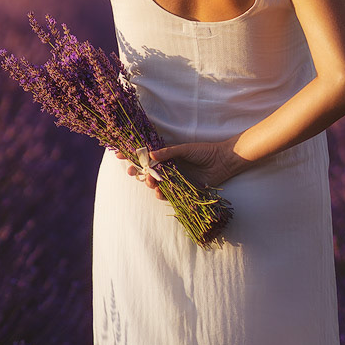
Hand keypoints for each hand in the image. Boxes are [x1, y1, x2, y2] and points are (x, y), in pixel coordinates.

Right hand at [122, 138, 244, 194]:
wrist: (224, 161)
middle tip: (132, 172)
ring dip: (150, 184)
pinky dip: (162, 194)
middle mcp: (169, 168)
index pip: (146, 157)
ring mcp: (175, 179)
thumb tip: (151, 155)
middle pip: (147, 172)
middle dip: (137, 172)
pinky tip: (159, 193)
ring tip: (150, 181)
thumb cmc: (205, 151)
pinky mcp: (183, 190)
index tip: (120, 155)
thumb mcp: (185, 149)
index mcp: (167, 156)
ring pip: (156, 184)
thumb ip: (169, 152)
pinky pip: (169, 194)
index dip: (133, 157)